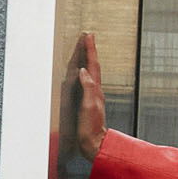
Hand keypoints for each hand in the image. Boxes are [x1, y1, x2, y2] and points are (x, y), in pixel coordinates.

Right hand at [63, 32, 107, 170]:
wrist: (93, 142)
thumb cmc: (90, 127)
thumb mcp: (88, 106)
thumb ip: (87, 88)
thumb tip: (84, 71)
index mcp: (95, 90)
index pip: (93, 65)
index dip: (90, 50)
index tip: (88, 36)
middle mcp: (96, 91)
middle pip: (93, 66)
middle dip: (90, 50)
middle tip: (87, 37)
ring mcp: (93, 96)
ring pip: (91, 72)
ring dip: (88, 59)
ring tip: (85, 49)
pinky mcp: (88, 102)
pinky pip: (87, 81)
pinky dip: (85, 72)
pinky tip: (81, 73)